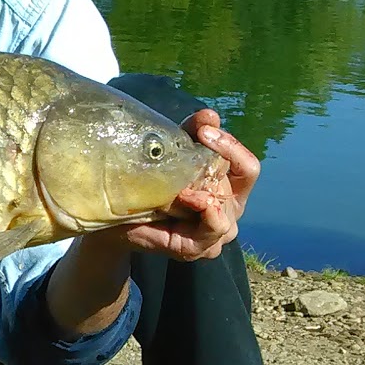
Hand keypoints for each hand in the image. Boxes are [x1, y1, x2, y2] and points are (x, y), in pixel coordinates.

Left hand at [108, 109, 259, 261]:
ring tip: (182, 186)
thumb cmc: (151, 183)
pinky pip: (209, 232)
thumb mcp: (172, 154)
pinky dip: (199, 213)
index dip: (232, 145)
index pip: (247, 166)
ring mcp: (217, 233)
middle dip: (217, 158)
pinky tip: (181, 201)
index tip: (206, 128)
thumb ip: (191, 134)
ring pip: (226, 213)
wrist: (117, 217)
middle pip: (241, 182)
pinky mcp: (197, 248)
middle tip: (198, 141)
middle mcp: (229, 209)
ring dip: (203, 195)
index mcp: (228, 186)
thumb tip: (209, 115)